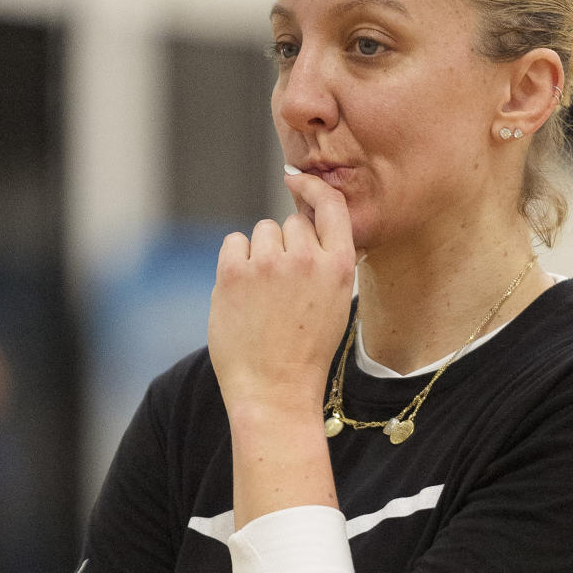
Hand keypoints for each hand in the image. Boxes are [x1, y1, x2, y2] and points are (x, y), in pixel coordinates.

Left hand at [208, 170, 356, 417]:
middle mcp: (305, 259)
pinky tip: (243, 292)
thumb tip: (308, 225)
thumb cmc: (307, 352)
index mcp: (339, 267)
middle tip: (283, 288)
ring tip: (263, 296)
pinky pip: (233, 243)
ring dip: (259, 255)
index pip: (331, 207)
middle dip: (285, 246)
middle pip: (290, 224)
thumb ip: (327, 263)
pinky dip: (236, 262)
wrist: (276, 391)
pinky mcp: (234, 274)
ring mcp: (268, 265)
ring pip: (261, 232)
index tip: (298, 181)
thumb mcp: (336, 304)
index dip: (314, 189)